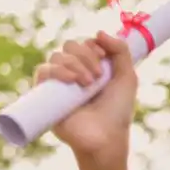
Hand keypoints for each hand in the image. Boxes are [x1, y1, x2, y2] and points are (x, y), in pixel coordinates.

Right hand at [33, 31, 137, 165]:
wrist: (105, 137)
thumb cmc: (118, 112)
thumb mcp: (127, 78)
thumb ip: (120, 51)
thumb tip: (98, 32)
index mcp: (91, 67)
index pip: (84, 43)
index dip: (92, 45)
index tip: (103, 57)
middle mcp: (73, 73)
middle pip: (69, 46)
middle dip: (85, 55)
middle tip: (97, 76)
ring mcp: (59, 84)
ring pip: (56, 56)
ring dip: (74, 64)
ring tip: (87, 84)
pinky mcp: (46, 96)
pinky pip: (43, 71)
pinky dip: (57, 71)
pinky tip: (71, 81)